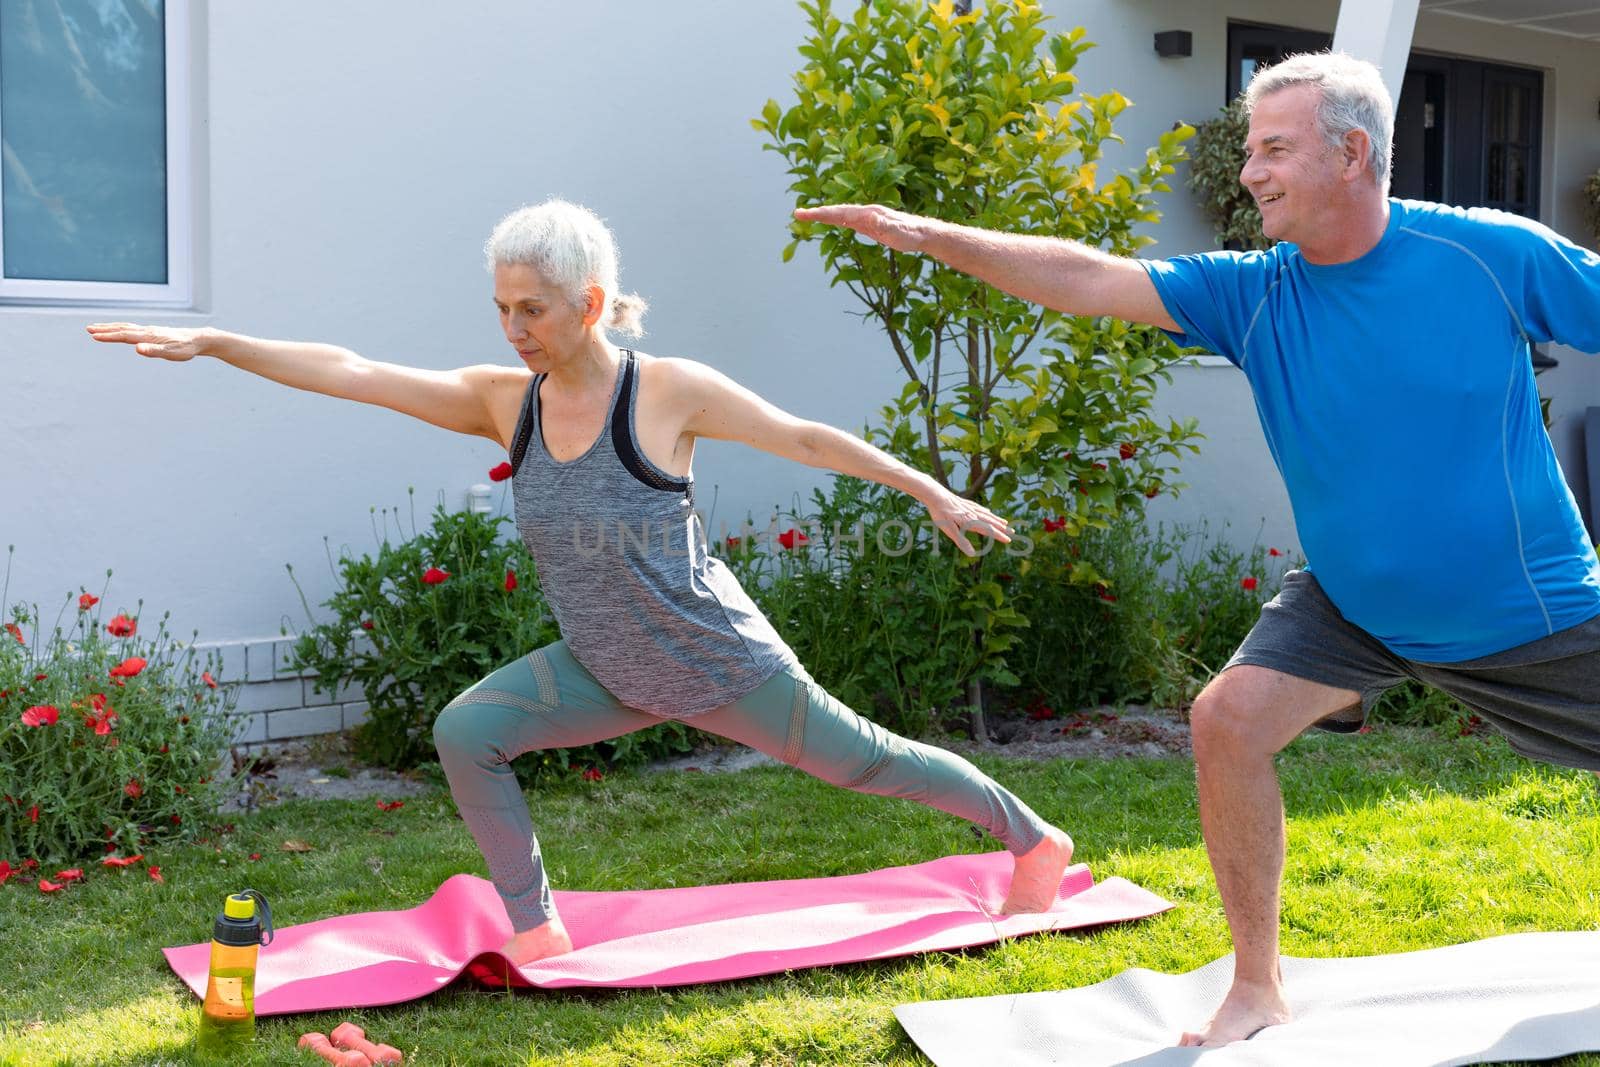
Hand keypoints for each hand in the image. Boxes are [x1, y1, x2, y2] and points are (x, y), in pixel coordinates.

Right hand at [85, 322, 210, 361]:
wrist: (197, 340)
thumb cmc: (185, 349)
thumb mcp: (170, 353)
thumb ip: (153, 351)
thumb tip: (137, 349)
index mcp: (148, 336)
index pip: (124, 335)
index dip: (108, 336)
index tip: (94, 336)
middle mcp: (147, 331)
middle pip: (122, 328)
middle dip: (105, 329)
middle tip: (88, 329)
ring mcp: (149, 330)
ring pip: (126, 327)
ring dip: (111, 327)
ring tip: (98, 328)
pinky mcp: (153, 332)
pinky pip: (133, 328)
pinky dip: (122, 328)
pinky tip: (120, 330)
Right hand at [792, 203, 927, 253]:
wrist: (923, 233)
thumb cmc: (911, 235)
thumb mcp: (898, 233)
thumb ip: (885, 225)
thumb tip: (870, 216)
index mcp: (868, 214)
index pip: (839, 213)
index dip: (821, 213)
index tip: (803, 213)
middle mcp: (865, 212)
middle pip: (837, 211)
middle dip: (816, 212)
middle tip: (797, 213)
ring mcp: (867, 217)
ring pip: (841, 214)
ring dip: (824, 214)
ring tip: (807, 215)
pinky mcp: (870, 225)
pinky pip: (848, 220)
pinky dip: (836, 219)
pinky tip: (832, 220)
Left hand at [923, 489, 1012, 556]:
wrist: (934, 494)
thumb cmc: (940, 513)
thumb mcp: (949, 529)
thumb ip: (961, 541)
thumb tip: (971, 554)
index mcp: (970, 521)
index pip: (988, 530)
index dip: (998, 536)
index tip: (1009, 540)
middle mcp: (972, 514)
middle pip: (990, 522)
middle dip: (1002, 528)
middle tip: (1013, 533)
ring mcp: (969, 507)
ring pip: (986, 515)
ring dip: (996, 520)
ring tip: (1005, 523)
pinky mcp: (964, 503)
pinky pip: (979, 508)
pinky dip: (986, 512)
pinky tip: (988, 511)